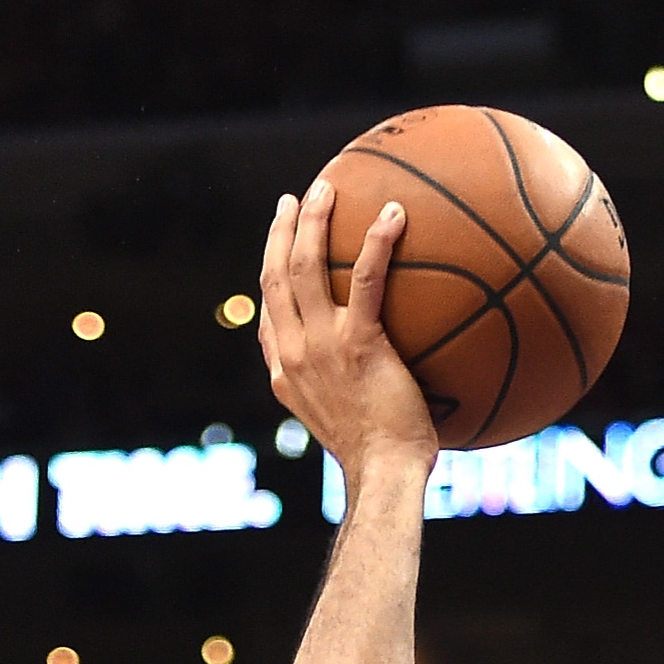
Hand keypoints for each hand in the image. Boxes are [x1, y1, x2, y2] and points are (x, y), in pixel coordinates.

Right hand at [257, 183, 435, 478]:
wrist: (384, 475)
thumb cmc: (382, 462)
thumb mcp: (349, 430)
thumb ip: (349, 397)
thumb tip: (378, 384)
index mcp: (286, 373)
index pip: (268, 315)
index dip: (270, 278)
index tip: (278, 252)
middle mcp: (295, 353)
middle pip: (275, 275)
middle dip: (280, 231)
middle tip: (293, 200)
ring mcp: (321, 345)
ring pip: (304, 264)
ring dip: (313, 220)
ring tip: (326, 188)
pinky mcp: (358, 342)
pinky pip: (365, 279)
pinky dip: (376, 241)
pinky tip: (395, 214)